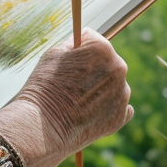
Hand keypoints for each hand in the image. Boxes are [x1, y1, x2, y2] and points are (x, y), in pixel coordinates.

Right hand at [0, 28, 132, 166]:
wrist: (44, 127)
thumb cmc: (44, 87)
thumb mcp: (53, 54)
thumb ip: (73, 43)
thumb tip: (83, 38)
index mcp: (102, 48)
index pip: (93, 39)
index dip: (78, 50)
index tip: (69, 61)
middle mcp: (119, 68)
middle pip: (107, 61)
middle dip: (92, 68)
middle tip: (72, 83)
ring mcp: (122, 93)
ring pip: (113, 84)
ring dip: (100, 88)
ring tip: (78, 101)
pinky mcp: (121, 116)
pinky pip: (120, 106)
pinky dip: (108, 108)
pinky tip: (91, 112)